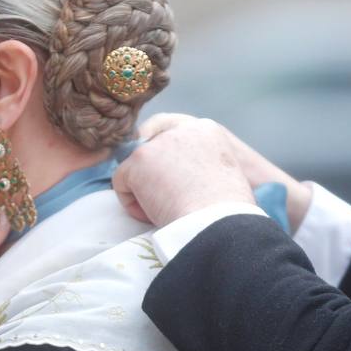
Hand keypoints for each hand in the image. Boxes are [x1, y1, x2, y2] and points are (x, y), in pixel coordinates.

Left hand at [135, 114, 313, 229]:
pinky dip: (132, 204)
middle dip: (151, 175)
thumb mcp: (221, 175)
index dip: (162, 159)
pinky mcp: (139, 159)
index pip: (168, 132)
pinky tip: (154, 213)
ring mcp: (158, 142)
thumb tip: (172, 180)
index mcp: (208, 130)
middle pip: (148, 147)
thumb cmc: (229, 213)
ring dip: (145, 192)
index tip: (169, 182)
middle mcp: (183, 128)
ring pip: (135, 168)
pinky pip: (121, 184)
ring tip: (167, 210)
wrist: (222, 222)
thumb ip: (198, 164)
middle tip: (166, 198)